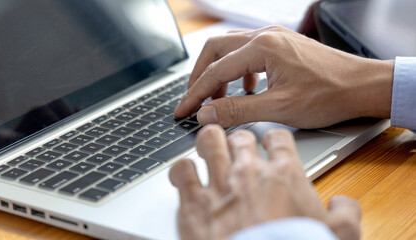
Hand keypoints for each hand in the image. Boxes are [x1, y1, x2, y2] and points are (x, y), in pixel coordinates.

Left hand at [169, 125, 360, 239]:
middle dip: (238, 140)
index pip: (277, 139)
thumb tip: (343, 203)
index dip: (273, 140)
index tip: (269, 145)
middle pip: (240, 137)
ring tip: (208, 148)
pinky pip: (181, 171)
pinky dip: (182, 171)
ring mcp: (219, 185)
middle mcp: (249, 173)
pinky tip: (185, 176)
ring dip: (209, 143)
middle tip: (236, 149)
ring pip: (209, 142)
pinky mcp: (194, 203)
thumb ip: (345, 213)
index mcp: (284, 176)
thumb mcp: (339, 235)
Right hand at [174, 26, 393, 128]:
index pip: (215, 70)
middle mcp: (265, 35)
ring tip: (216, 97)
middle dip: (200, 76)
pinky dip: (238, 71)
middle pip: (216, 50)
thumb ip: (238, 110)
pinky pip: (248, 52)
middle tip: (193, 99)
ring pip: (231, 49)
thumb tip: (207, 114)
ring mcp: (274, 37)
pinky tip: (246, 89)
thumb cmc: (329, 94)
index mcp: (263, 47)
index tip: (183, 110)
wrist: (362, 86)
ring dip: (218, 72)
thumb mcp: (279, 107)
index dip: (195, 93)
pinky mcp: (281, 44)